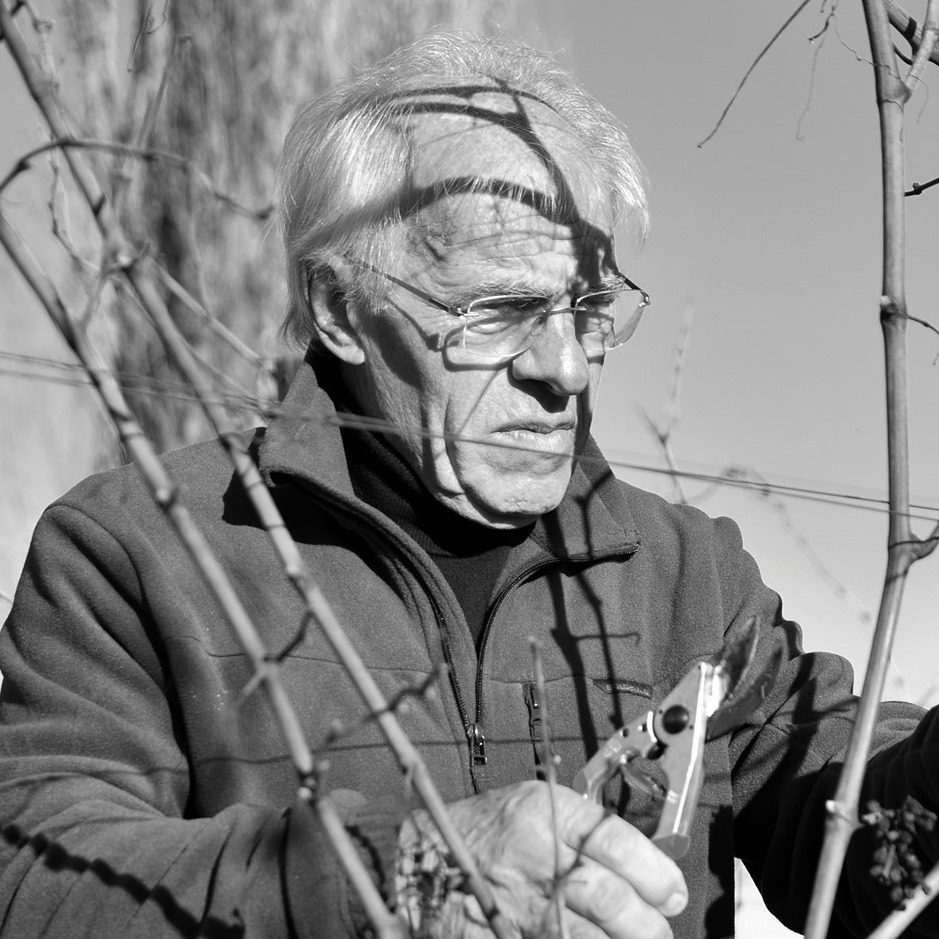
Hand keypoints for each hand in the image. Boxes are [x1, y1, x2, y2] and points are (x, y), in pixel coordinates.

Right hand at [397, 780, 687, 937]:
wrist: (418, 856)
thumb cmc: (484, 829)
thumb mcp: (531, 808)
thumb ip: (581, 830)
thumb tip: (647, 866)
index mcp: (543, 809)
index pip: (613, 839)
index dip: (654, 872)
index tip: (672, 892)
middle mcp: (531, 851)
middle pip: (605, 895)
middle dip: (645, 922)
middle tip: (659, 931)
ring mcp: (513, 898)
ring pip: (584, 934)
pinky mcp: (498, 932)